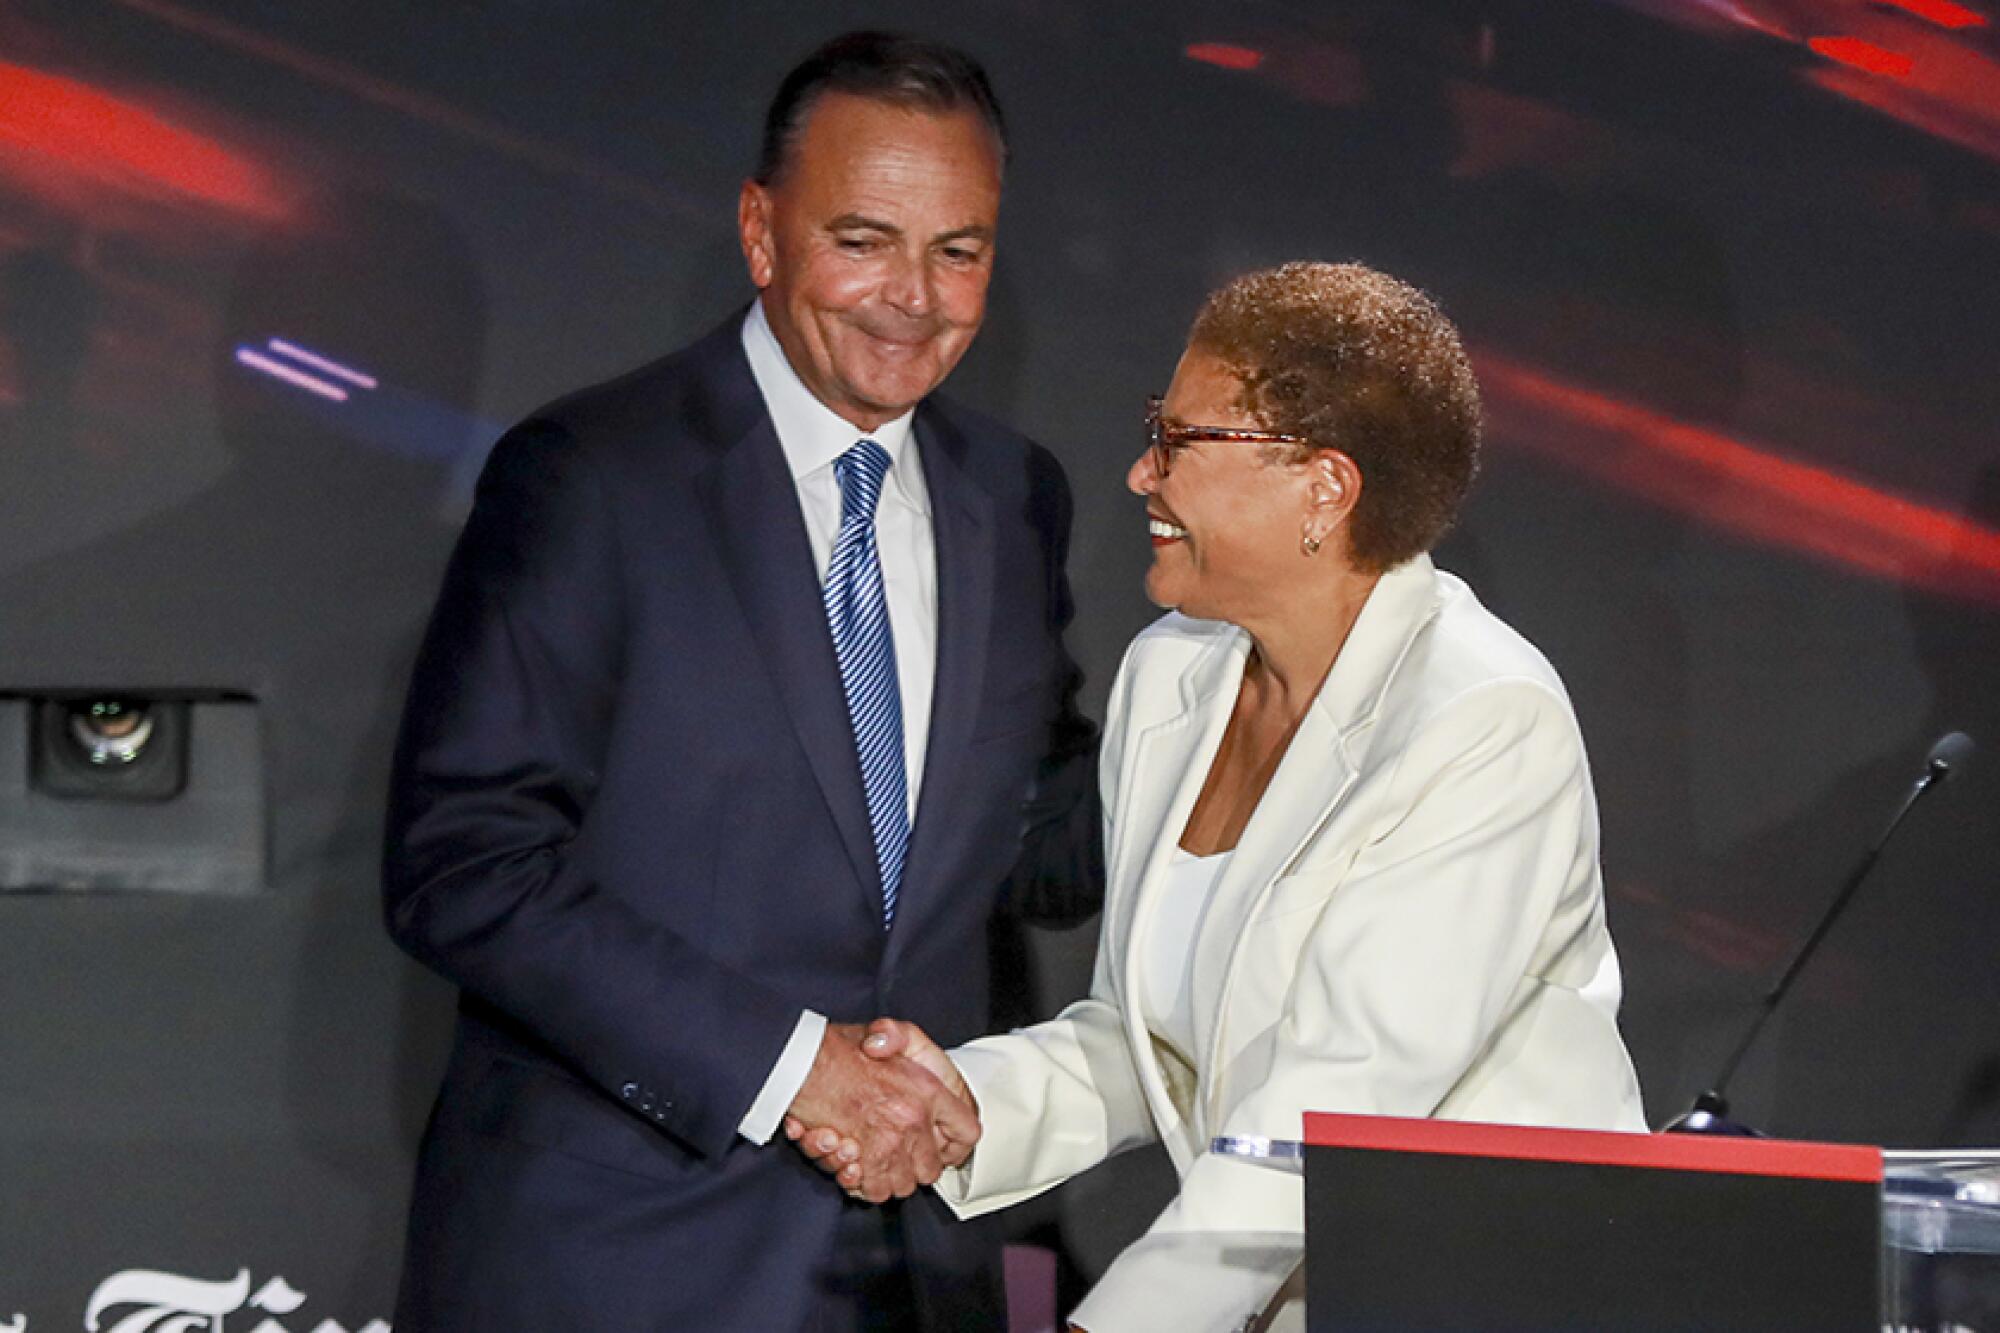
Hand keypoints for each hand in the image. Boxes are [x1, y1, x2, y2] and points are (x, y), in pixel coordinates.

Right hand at [784, 1022, 978, 1202]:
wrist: (799, 1060)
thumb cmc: (837, 1048)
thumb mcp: (885, 1033)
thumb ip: (902, 1039)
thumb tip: (911, 1066)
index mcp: (928, 1089)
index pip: (967, 1131)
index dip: (954, 1140)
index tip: (941, 1143)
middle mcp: (913, 1119)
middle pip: (932, 1169)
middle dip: (915, 1166)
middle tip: (897, 1153)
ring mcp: (888, 1142)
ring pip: (903, 1184)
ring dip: (887, 1178)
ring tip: (870, 1158)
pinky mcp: (861, 1160)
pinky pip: (873, 1190)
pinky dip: (862, 1184)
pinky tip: (852, 1165)